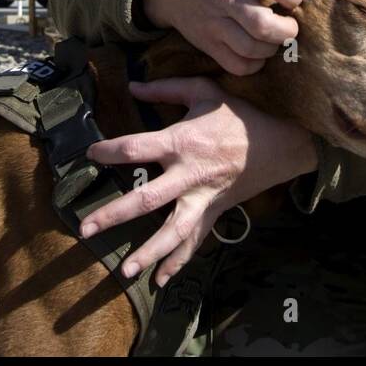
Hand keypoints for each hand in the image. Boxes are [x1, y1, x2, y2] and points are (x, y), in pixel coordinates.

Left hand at [78, 77, 317, 285]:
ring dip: (149, 252)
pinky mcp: (214, 212)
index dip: (109, 151)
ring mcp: (202, 199)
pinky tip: (159, 280)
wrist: (280, 144)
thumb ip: (166, 88)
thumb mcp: (205, 90)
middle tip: (85, 228)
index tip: (89, 155)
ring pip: (173, 231)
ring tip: (125, 271)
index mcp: (182, 142)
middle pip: (146, 200)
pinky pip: (195, 241)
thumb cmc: (239, 115)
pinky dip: (178, 262)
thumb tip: (133, 85)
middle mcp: (188, 176)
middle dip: (114, 215)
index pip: (136, 148)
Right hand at [140, 0, 320, 75]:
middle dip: (286, 30)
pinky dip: (253, 65)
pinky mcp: (208, 44)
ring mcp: (215, 24)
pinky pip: (236, 66)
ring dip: (271, 49)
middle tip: (289, 26)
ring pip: (251, 49)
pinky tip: (257, 52)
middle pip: (263, 25)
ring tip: (273, 39)